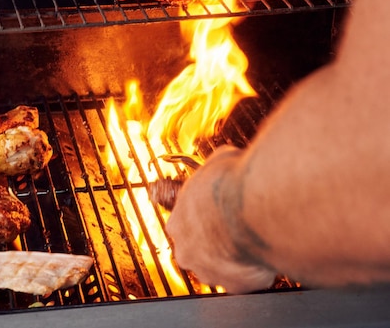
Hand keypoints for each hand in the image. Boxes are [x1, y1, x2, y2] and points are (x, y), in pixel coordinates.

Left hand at [165, 145, 275, 293]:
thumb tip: (223, 159)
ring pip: (220, 268)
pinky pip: (246, 281)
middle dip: (217, 243)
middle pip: (198, 250)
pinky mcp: (234, 285)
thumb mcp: (219, 160)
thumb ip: (215, 167)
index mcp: (178, 219)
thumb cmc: (232, 183)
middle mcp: (186, 248)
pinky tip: (267, 256)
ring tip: (254, 243)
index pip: (185, 225)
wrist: (253, 206)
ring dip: (235, 258)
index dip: (204, 220)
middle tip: (238, 230)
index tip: (219, 215)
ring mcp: (207, 270)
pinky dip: (257, 272)